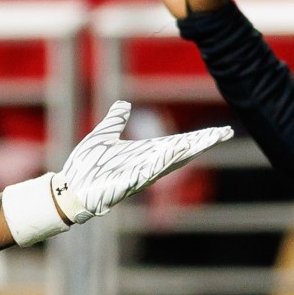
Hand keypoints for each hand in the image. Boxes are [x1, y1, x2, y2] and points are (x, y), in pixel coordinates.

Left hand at [2, 101, 231, 243]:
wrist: (70, 189)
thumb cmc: (86, 167)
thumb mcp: (103, 135)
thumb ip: (115, 120)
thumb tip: (124, 105)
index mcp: (144, 154)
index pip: (177, 143)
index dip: (198, 138)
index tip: (219, 131)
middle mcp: (147, 166)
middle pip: (180, 153)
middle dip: (202, 143)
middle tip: (223, 133)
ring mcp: (139, 176)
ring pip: (169, 161)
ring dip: (187, 150)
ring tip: (206, 140)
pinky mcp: (128, 183)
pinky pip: (148, 171)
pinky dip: (161, 161)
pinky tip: (173, 151)